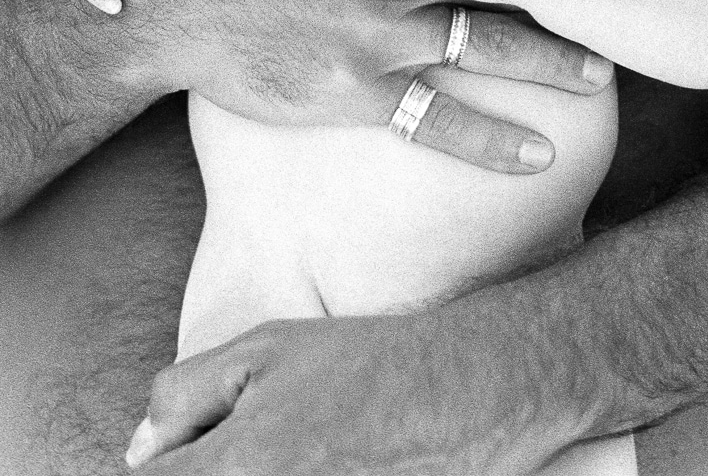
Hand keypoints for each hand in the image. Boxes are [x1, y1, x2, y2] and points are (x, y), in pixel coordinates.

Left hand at [124, 281, 581, 473]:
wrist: (463, 392)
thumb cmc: (365, 364)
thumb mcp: (266, 349)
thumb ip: (185, 395)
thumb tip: (140, 451)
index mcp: (234, 469)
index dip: (164, 468)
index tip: (186, 455)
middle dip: (209, 471)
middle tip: (257, 446)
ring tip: (293, 452)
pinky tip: (320, 462)